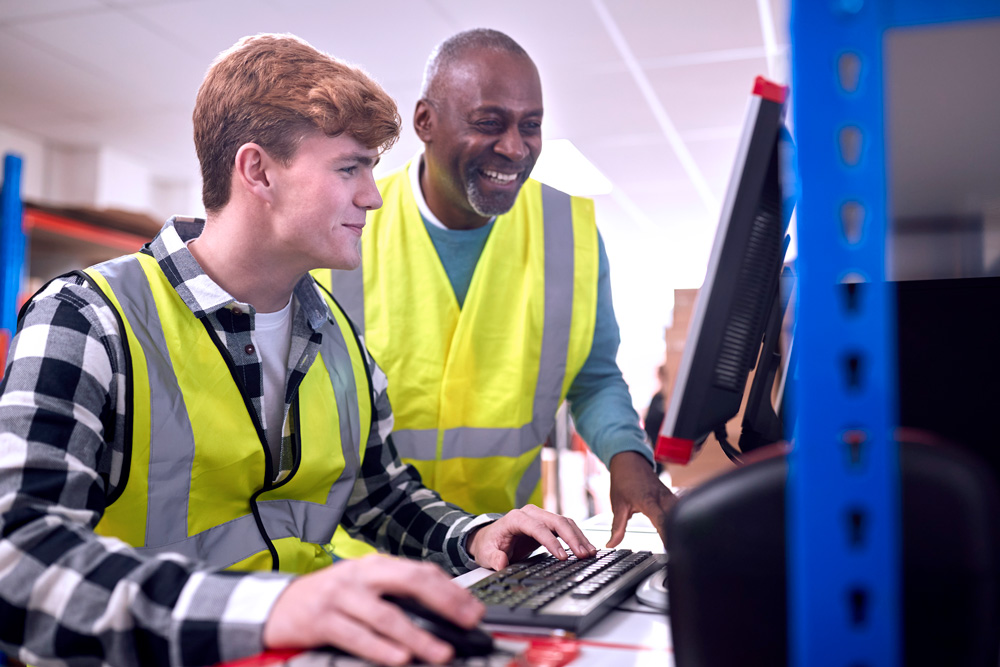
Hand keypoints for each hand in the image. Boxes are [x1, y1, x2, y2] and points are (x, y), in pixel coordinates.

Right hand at [262, 554, 483, 665]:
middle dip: (444, 603)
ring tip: (441, 652)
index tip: (474, 610)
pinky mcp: (321, 621)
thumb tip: (443, 611)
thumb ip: (396, 594)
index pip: (421, 571)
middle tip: (468, 622)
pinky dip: (380, 649)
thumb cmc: (329, 598)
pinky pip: (357, 636)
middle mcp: (360, 575)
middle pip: (410, 582)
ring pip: (386, 615)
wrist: (277, 606)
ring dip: (417, 636)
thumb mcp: (363, 587)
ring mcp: (340, 596)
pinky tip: (400, 659)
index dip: (451, 590)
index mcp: (375, 565)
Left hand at [466, 504, 597, 570]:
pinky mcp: (547, 524)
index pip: (537, 528)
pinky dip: (577, 537)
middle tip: (583, 555)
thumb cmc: (489, 544)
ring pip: (564, 522)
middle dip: (572, 538)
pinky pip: (565, 527)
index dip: (551, 542)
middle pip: (556, 521)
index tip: (562, 556)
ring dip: (578, 537)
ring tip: (590, 552)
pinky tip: (586, 548)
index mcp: (515, 518)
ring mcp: (540, 517)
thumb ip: (494, 558)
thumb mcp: (486, 554)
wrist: (489, 538)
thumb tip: (501, 563)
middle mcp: (530, 513)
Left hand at [607, 451, 676, 547]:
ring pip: (680, 513)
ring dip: (680, 526)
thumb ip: (617, 527)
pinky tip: (680, 531)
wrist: (629, 459)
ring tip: (681, 545)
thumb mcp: (617, 505)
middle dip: (678, 535)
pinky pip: (680, 508)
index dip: (667, 536)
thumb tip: (611, 544)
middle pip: (676, 518)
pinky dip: (680, 519)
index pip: (662, 521)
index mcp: (648, 501)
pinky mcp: (671, 496)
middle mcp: (662, 498)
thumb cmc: (623, 479)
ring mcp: (669, 496)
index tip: (670, 550)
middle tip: (678, 553)